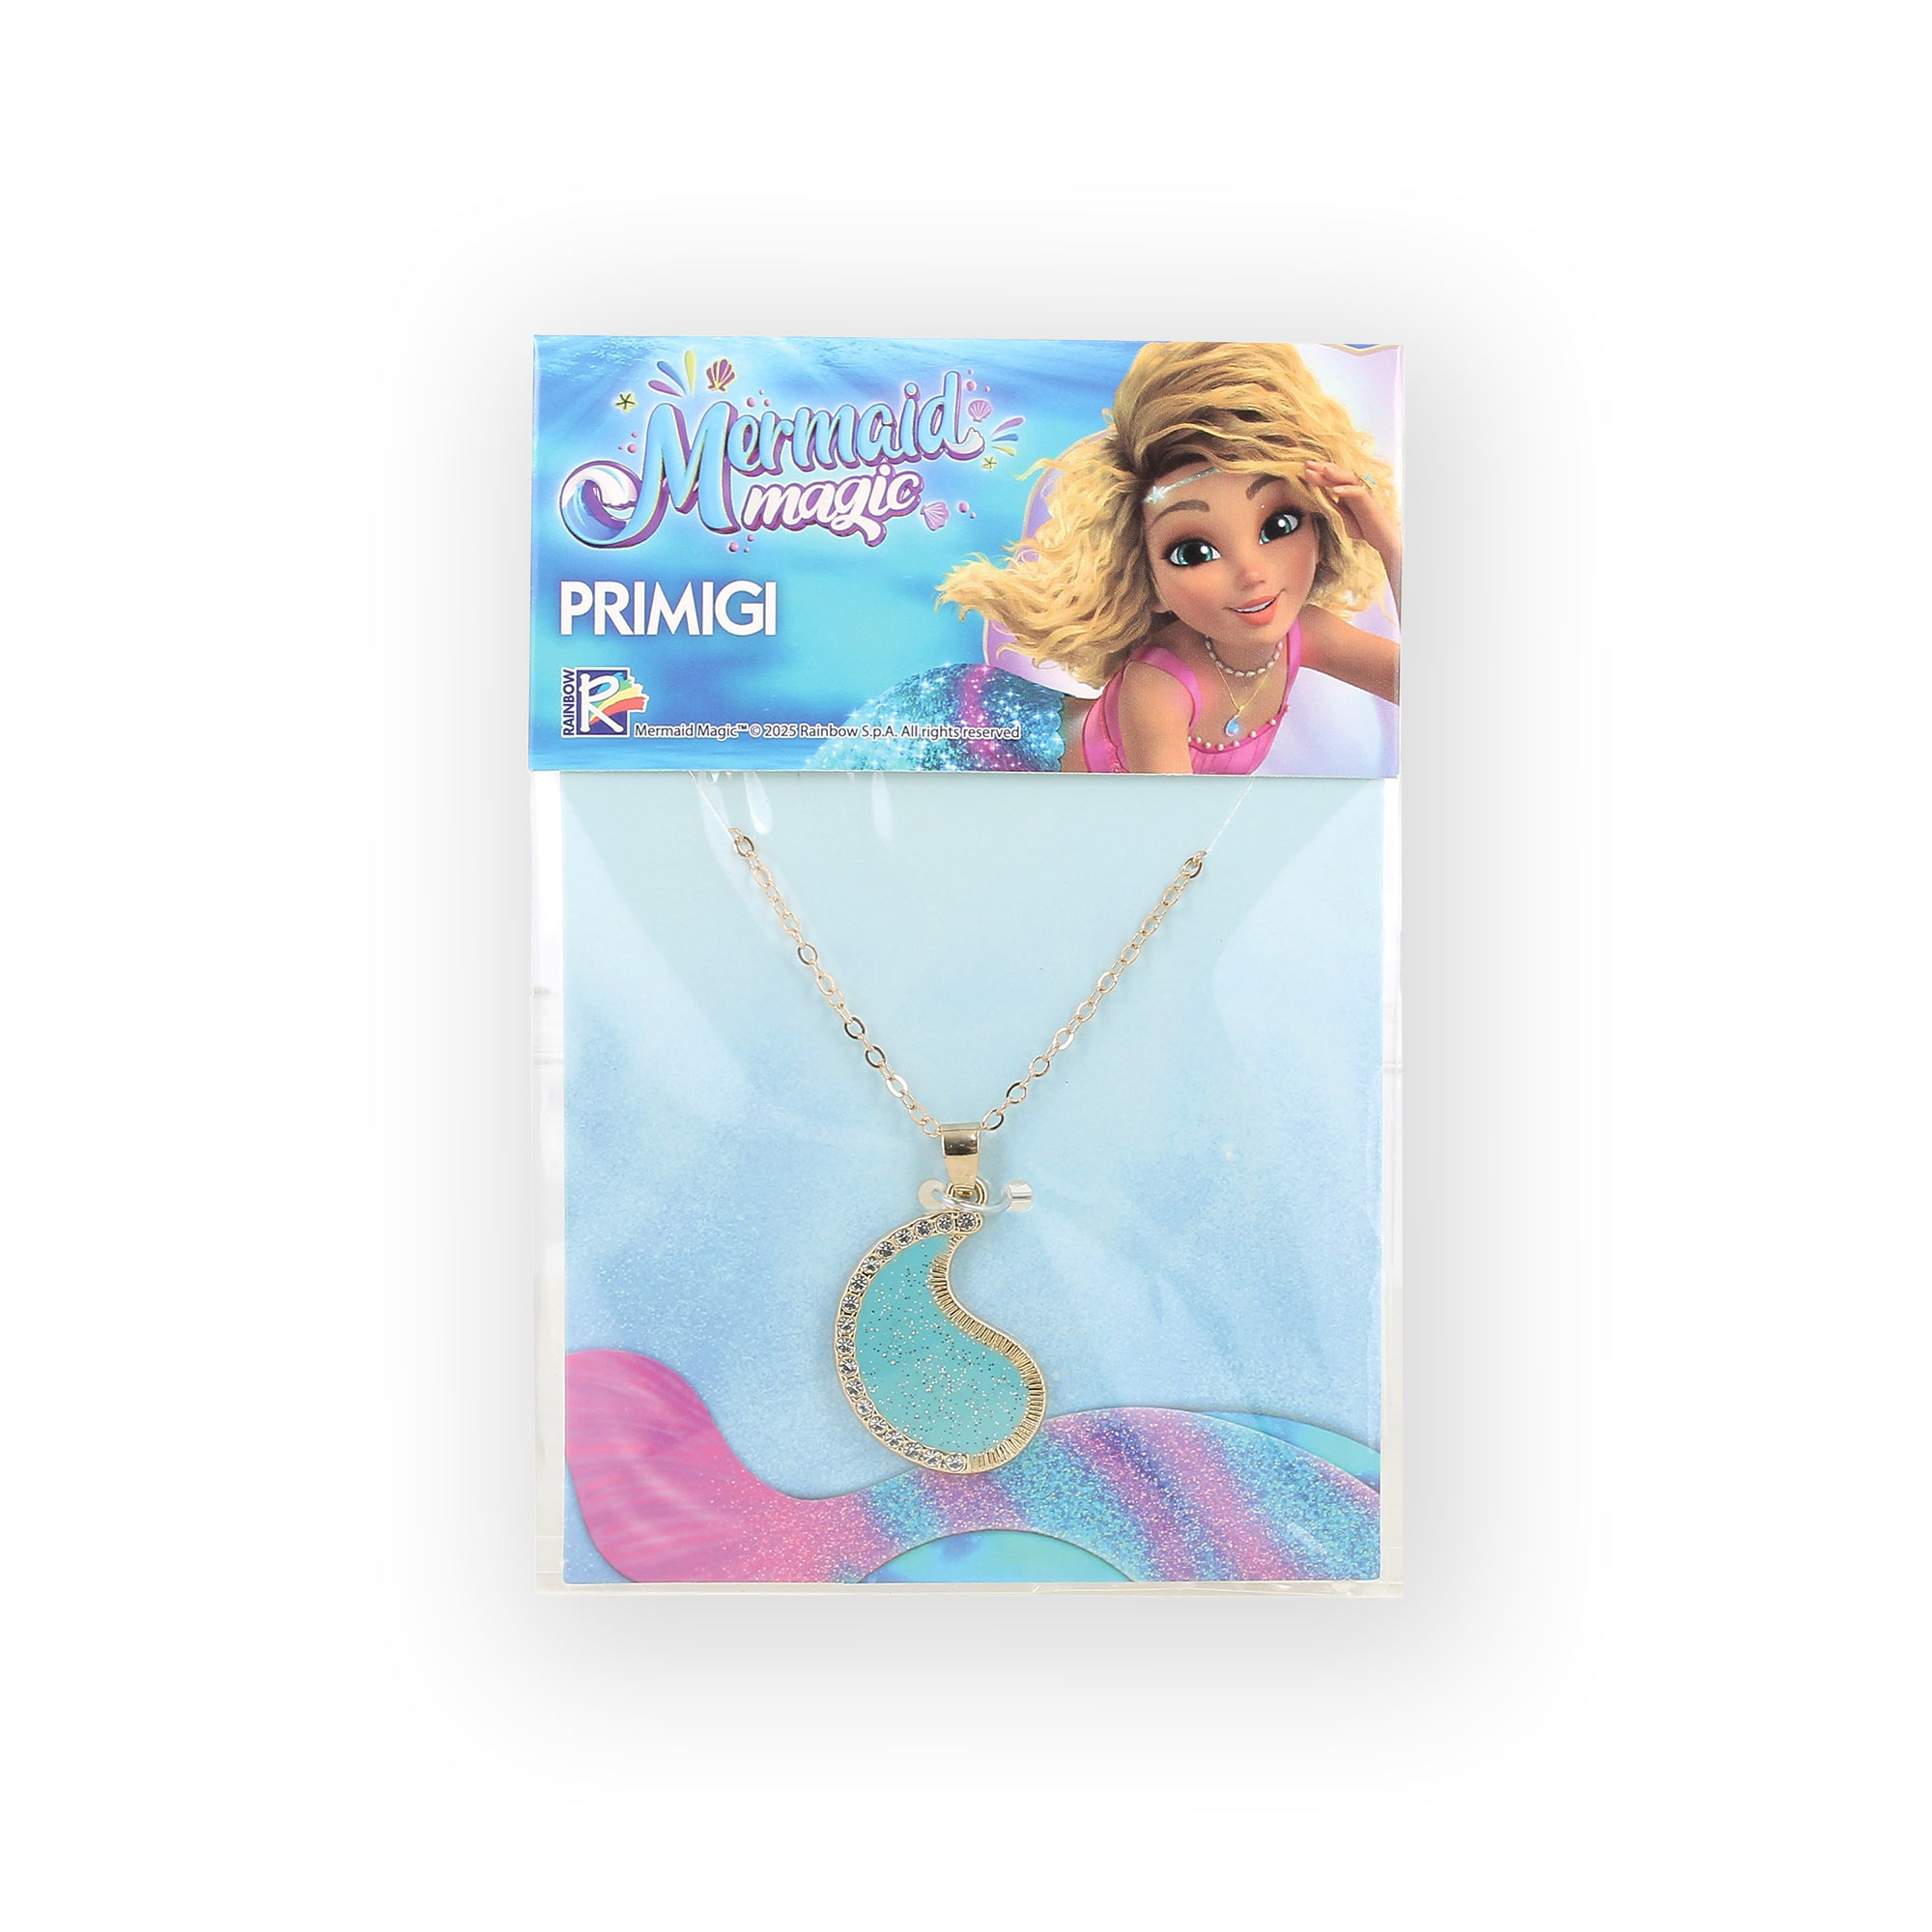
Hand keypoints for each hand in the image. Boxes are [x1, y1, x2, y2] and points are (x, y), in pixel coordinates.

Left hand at [1304, 461, 1400, 613]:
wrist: (1382, 538)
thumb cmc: (1364, 527)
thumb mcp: (1341, 517)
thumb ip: (1331, 507)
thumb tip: (1318, 500)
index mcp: (1347, 491)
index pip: (1332, 478)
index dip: (1319, 473)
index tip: (1304, 469)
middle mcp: (1355, 489)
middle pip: (1338, 474)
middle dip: (1323, 468)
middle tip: (1307, 464)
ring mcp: (1363, 494)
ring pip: (1349, 478)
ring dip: (1335, 474)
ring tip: (1322, 470)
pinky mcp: (1369, 502)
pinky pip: (1358, 493)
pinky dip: (1347, 491)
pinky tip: (1335, 491)